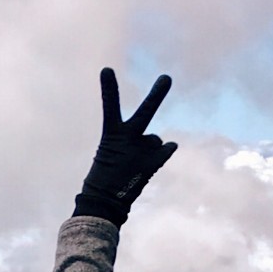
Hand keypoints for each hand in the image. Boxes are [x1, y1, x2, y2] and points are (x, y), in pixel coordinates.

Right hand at [74, 69, 176, 224]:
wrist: (105, 202)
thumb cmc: (104, 177)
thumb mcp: (112, 153)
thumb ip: (136, 141)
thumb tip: (168, 141)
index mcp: (111, 135)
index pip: (110, 107)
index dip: (109, 89)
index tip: (107, 69)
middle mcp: (129, 139)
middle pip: (146, 113)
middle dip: (157, 95)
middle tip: (167, 78)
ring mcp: (143, 151)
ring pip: (154, 140)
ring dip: (149, 148)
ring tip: (134, 164)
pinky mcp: (154, 162)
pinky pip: (166, 149)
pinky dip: (165, 151)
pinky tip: (152, 161)